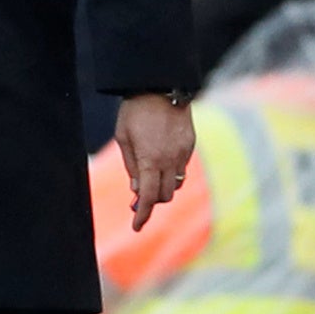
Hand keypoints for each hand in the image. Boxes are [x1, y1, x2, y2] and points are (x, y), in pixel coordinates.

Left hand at [119, 94, 196, 231]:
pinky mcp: (191, 145)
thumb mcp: (123, 138)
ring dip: (163, 187)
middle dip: (153, 200)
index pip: (149, 197)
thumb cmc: (135, 111)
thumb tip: (137, 190)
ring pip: (176, 183)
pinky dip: (171, 172)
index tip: (137, 227)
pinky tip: (160, 160)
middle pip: (165, 195)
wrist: (160, 87)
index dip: (143, 215)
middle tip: (140, 197)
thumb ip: (131, 166)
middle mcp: (170, 160)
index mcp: (150, 160)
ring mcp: (183, 153)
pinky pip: (182, 168)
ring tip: (150, 177)